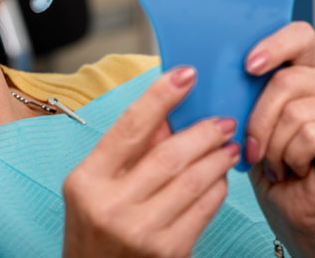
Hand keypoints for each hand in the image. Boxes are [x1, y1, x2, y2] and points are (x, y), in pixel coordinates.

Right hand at [62, 67, 239, 257]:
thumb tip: (167, 114)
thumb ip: (128, 151)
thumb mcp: (95, 186)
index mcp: (86, 180)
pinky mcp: (169, 251)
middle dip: (202, 132)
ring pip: (193, 181)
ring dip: (217, 158)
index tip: (185, 74)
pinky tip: (220, 176)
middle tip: (222, 120)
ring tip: (228, 145)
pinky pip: (204, 209)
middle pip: (169, 154)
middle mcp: (111, 205)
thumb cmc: (94, 230)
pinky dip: (218, 187)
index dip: (160, 96)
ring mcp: (141, 231)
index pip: (129, 127)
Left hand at [244, 22, 314, 257]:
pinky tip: (295, 169)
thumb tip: (212, 72)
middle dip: (258, 119)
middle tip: (253, 147)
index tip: (249, 66)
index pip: (299, 35)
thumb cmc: (266, 162)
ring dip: (274, 145)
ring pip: (294, 112)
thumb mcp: (246, 119)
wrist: (290, 209)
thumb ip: (242, 91)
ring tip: (277, 161)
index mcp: (304, 71)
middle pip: (286, 80)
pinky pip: (309, 135)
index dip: (274, 45)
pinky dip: (291, 157)